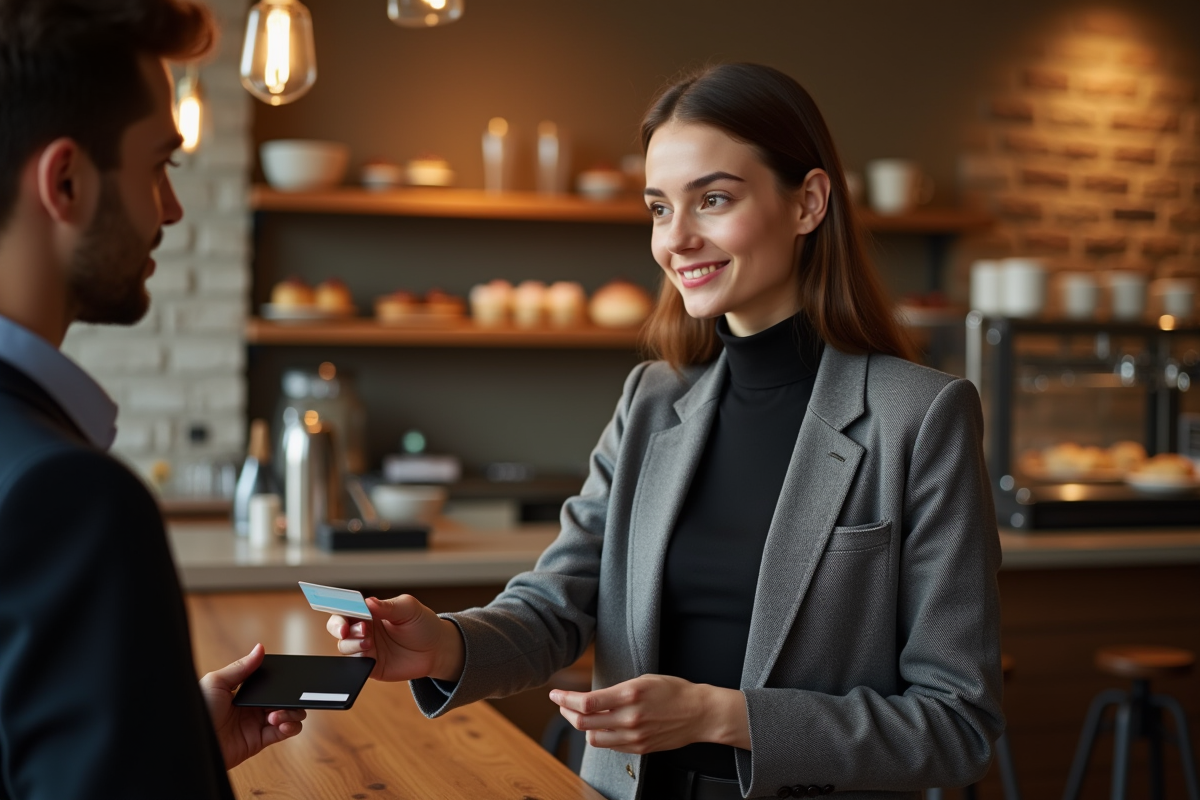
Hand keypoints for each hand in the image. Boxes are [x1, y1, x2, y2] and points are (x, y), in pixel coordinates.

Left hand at [199, 643, 305, 769]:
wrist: (191, 744)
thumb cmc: (197, 711)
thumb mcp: (216, 682)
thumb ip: (241, 667)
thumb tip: (259, 648)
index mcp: (242, 691)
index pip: (270, 683)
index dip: (281, 681)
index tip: (289, 678)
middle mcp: (252, 707)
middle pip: (283, 698)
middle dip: (290, 697)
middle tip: (285, 699)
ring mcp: (257, 724)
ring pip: (289, 714)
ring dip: (291, 712)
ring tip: (275, 715)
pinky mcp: (260, 741)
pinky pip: (284, 732)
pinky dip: (291, 727)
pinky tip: (283, 724)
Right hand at [326, 595, 464, 682]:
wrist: (436, 649)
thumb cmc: (422, 624)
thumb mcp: (409, 609)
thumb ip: (388, 606)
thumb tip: (368, 601)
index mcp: (369, 611)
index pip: (346, 606)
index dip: (338, 606)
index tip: (340, 608)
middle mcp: (363, 628)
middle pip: (337, 626)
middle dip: (339, 627)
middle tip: (353, 629)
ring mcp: (365, 648)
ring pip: (344, 646)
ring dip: (352, 644)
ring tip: (369, 643)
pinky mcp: (370, 666)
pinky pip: (355, 664)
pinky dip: (358, 660)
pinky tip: (369, 657)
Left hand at [549, 674, 749, 754]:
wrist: (700, 713)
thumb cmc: (674, 691)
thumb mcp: (644, 680)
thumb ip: (617, 690)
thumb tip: (592, 699)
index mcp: (630, 695)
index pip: (586, 702)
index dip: (565, 699)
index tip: (555, 694)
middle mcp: (629, 718)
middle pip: (584, 722)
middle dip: (566, 713)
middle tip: (561, 704)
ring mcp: (634, 736)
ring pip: (593, 737)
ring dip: (581, 727)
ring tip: (579, 716)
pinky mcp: (639, 748)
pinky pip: (610, 745)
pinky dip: (599, 735)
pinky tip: (599, 726)